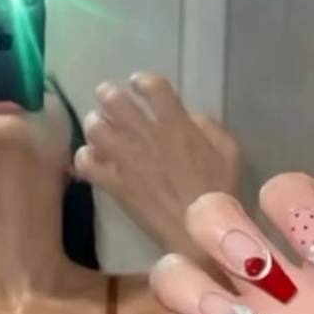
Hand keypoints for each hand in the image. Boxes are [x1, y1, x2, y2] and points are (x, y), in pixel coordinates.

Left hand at [74, 75, 239, 259]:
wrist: (199, 232)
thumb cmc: (220, 192)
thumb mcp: (228, 152)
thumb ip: (208, 127)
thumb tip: (190, 115)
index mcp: (178, 124)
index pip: (154, 87)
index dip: (142, 81)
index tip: (137, 83)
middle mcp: (149, 136)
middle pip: (116, 101)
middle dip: (107, 95)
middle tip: (106, 98)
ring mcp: (128, 160)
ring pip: (96, 128)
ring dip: (94, 124)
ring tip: (97, 128)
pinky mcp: (114, 184)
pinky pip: (87, 163)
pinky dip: (84, 158)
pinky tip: (90, 160)